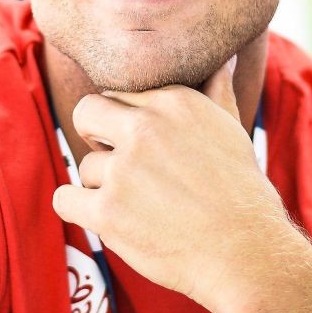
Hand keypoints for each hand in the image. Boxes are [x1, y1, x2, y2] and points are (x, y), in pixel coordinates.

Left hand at [52, 59, 301, 312]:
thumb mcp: (231, 130)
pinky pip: (65, 199)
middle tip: (121, 167)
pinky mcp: (108, 211)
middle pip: (86, 112)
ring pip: (85, 166)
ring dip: (103, 187)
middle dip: (95, 136)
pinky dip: (78, 209)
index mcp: (173, 101)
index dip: (124, 123)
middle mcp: (145, 128)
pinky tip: (104, 217)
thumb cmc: (241, 193)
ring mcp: (123, 169)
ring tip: (141, 206)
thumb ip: (215, 91)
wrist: (247, 253)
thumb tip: (222, 58)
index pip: (119, 95)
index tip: (144, 148)